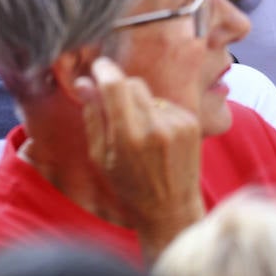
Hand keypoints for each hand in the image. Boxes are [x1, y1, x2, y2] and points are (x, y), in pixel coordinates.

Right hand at [74, 56, 203, 260]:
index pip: (115, 85)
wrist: (172, 209)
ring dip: (138, 102)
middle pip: (132, 83)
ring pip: (148, 93)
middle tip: (113, 106)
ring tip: (137, 129)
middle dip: (119, 88)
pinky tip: (156, 135)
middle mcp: (156, 127)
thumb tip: (83, 82)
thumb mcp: (100, 156)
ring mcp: (177, 124)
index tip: (97, 66)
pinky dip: (156, 112)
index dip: (103, 70)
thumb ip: (93, 116)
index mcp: (129, 137)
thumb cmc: (129, 186)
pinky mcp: (191, 123)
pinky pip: (165, 103)